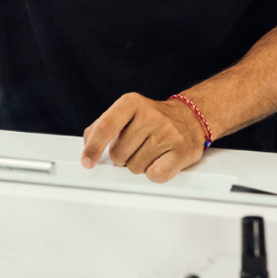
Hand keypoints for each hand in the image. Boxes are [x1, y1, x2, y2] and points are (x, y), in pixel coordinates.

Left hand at [81, 93, 207, 182]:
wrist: (190, 118)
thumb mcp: (126, 113)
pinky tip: (160, 161)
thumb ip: (102, 126)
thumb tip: (87, 144)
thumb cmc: (153, 118)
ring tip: (150, 151)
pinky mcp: (182, 151)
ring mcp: (168, 132)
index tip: (87, 161)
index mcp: (132, 102)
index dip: (93, 147)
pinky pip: (155, 175)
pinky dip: (154, 174)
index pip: (106, 126)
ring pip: (135, 167)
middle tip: (135, 147)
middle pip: (118, 154)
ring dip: (139, 165)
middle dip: (122, 157)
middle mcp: (151, 115)